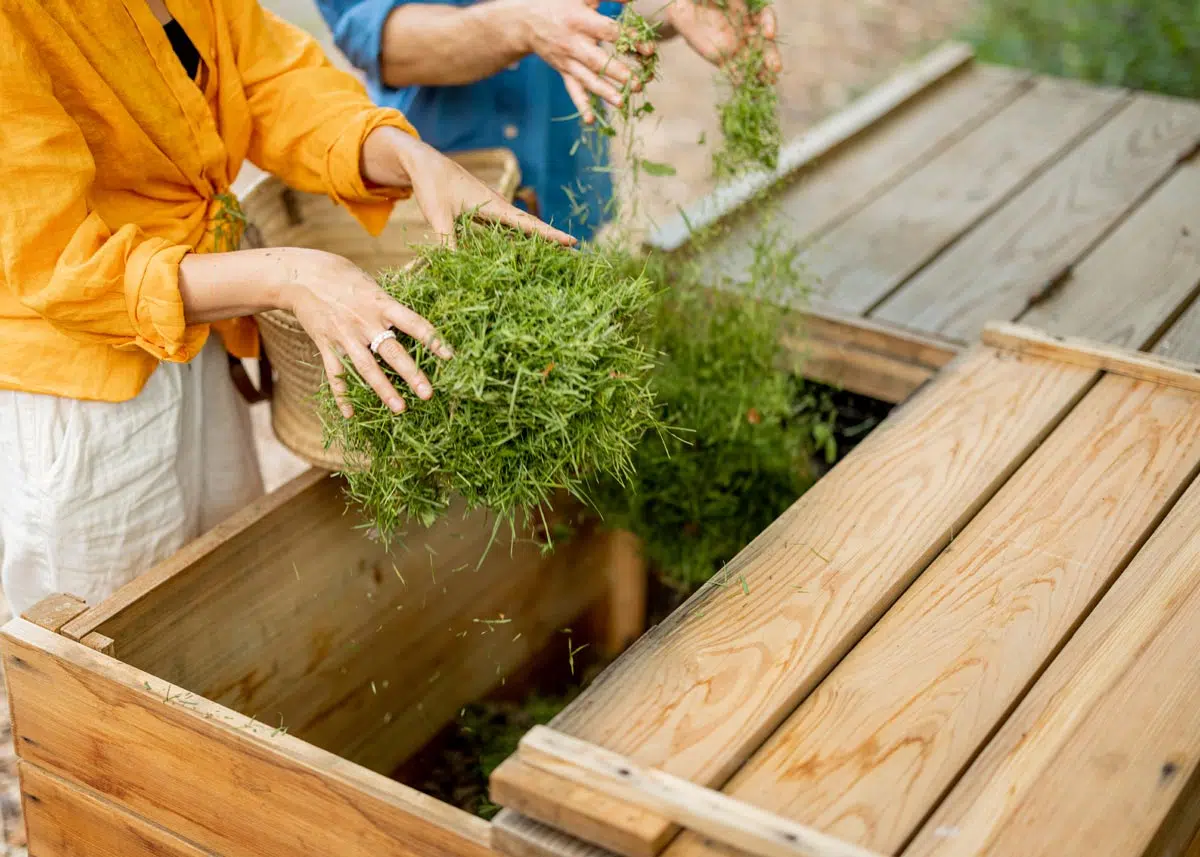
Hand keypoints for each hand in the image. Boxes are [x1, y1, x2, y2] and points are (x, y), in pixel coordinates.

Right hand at [279, 248, 453, 417]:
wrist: (302, 276)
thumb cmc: (344, 278)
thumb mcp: (372, 286)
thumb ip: (390, 308)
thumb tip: (416, 326)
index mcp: (381, 304)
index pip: (413, 323)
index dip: (432, 339)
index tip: (449, 356)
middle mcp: (364, 321)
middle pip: (392, 351)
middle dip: (411, 374)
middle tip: (428, 394)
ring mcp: (344, 336)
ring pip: (366, 368)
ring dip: (384, 390)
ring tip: (400, 409)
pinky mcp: (326, 345)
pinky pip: (335, 375)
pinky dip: (342, 395)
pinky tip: (351, 413)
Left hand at [362, 127, 575, 247]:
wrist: (423, 162)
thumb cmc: (432, 185)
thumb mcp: (439, 216)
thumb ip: (448, 243)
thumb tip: (456, 269)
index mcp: (493, 205)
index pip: (528, 224)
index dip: (550, 235)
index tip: (572, 242)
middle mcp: (497, 206)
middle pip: (531, 226)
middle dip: (552, 238)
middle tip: (575, 252)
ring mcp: (491, 208)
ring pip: (520, 227)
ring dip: (537, 238)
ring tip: (557, 252)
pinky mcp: (482, 211)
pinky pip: (505, 227)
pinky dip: (517, 237)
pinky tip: (523, 248)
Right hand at [503, 0, 651, 122]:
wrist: (526, 21)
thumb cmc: (559, 4)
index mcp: (579, 21)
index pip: (608, 32)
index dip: (629, 40)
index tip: (649, 49)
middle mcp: (573, 44)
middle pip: (597, 61)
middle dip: (618, 73)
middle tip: (639, 83)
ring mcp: (567, 61)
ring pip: (587, 79)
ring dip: (605, 92)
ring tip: (622, 103)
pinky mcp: (563, 72)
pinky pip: (572, 90)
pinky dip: (581, 106)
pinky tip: (592, 120)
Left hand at [665, 0, 780, 76]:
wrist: (685, 7)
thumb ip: (729, 0)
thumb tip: (739, 7)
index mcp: (748, 11)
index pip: (764, 17)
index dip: (769, 24)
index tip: (769, 35)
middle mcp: (746, 29)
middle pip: (763, 43)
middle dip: (770, 55)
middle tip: (775, 68)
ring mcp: (735, 45)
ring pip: (751, 59)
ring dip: (760, 71)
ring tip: (767, 82)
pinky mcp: (721, 58)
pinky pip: (732, 69)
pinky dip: (738, 78)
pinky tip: (743, 87)